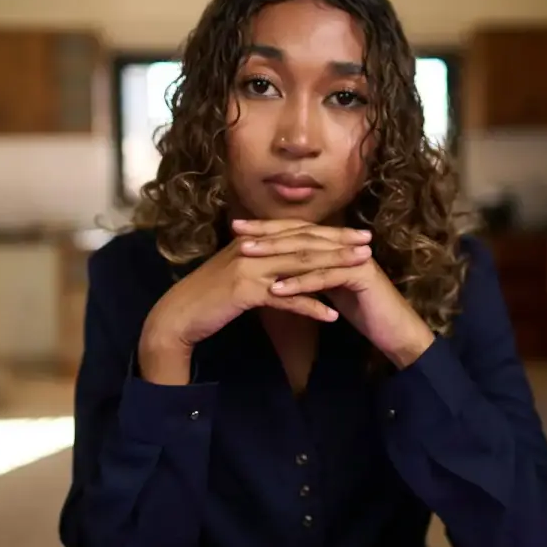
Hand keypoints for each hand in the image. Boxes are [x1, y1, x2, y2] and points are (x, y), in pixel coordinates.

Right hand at [138, 225, 373, 384]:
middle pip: (304, 243)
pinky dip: (310, 305)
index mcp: (253, 240)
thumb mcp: (237, 272)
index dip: (330, 232)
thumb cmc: (209, 297)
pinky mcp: (245, 291)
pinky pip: (285, 297)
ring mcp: (248, 267)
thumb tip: (287, 265)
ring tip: (361, 270)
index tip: (358, 234)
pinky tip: (331, 315)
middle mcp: (253, 247)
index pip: (298, 231)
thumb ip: (261, 263)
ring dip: (333, 267)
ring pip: (299, 265)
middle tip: (369, 245)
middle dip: (339, 243)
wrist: (177, 315)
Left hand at [232, 220, 435, 368]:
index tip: (237, 229)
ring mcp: (354, 258)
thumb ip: (310, 274)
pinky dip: (299, 283)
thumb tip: (281, 268)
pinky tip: (275, 289)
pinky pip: (324, 278)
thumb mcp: (330, 288)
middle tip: (236, 233)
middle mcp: (344, 245)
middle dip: (266, 234)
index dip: (267, 228)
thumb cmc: (362, 311)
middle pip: (300, 234)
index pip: (296, 231)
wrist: (395, 330)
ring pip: (309, 252)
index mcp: (335, 245)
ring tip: (246, 256)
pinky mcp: (361, 275)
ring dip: (275, 255)